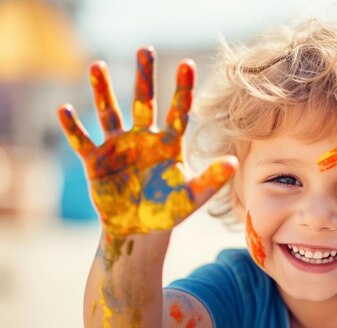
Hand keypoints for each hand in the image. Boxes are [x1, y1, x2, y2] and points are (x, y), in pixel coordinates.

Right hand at [58, 47, 236, 236]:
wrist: (140, 229)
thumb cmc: (170, 211)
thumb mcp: (192, 196)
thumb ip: (211, 179)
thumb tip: (233, 162)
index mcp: (169, 144)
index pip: (179, 111)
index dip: (182, 89)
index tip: (187, 63)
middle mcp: (144, 138)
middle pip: (143, 102)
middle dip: (144, 77)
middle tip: (145, 50)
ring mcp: (119, 147)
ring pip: (110, 113)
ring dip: (103, 91)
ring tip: (98, 66)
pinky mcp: (96, 160)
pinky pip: (83, 140)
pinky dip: (73, 127)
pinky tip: (65, 110)